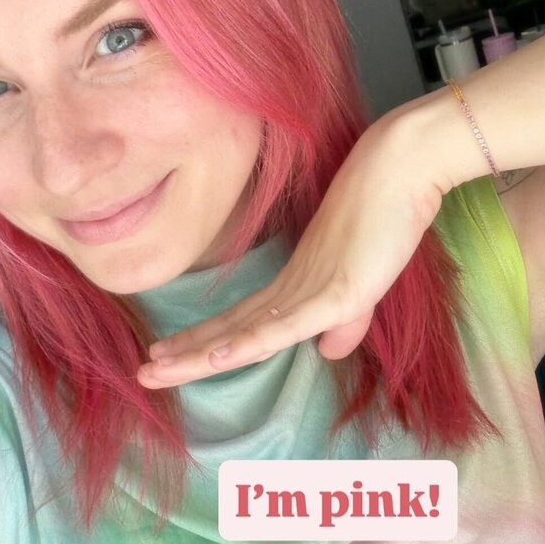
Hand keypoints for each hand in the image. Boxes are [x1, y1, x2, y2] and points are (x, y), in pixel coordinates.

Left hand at [137, 110, 444, 388]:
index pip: (240, 322)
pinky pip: (284, 325)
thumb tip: (328, 351)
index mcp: (295, 285)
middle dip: (185, 355)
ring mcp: (310, 288)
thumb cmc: (386, 217)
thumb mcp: (364, 285)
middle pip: (229, 330)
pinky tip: (217, 357)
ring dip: (198, 355)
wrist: (403, 169)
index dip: (203, 342)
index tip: (165, 357)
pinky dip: (248, 342)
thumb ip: (346, 321)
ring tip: (152, 371)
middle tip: (141, 374)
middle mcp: (292, 287)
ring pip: (244, 333)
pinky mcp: (335, 292)